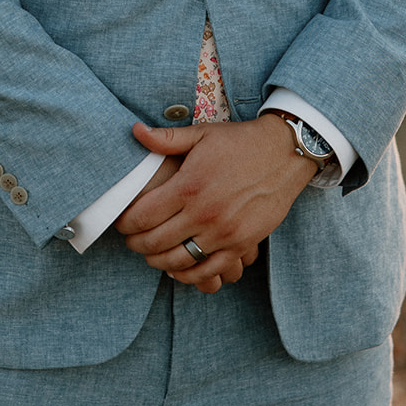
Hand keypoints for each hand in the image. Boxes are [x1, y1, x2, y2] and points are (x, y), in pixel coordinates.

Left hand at [114, 114, 315, 293]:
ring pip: (178, 260)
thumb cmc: (240, 142)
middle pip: (156, 242)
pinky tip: (178, 266)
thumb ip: (166, 139)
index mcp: (189, 185)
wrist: (284, 153)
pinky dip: (189, 274)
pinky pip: (208, 270)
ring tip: (151, 253)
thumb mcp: (202, 134)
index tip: (121, 222)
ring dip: (158, 261)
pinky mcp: (241, 244)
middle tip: (131, 239)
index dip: (126, 223)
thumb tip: (134, 131)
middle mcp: (204, 213)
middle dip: (137, 244)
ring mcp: (224, 232)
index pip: (143, 215)